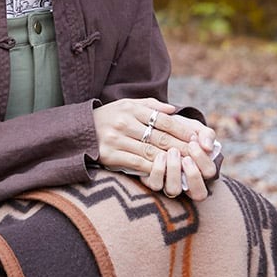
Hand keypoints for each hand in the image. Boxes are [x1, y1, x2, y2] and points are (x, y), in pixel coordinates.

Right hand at [92, 98, 218, 200]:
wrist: (79, 130)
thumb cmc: (109, 117)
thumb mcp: (126, 104)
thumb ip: (150, 106)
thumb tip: (173, 109)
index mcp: (130, 108)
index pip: (163, 120)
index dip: (182, 130)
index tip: (196, 138)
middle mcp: (124, 123)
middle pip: (160, 137)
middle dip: (181, 147)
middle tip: (198, 155)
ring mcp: (116, 139)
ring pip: (150, 152)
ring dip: (170, 160)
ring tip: (186, 165)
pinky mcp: (110, 155)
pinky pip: (136, 164)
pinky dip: (152, 168)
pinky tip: (164, 171)